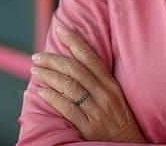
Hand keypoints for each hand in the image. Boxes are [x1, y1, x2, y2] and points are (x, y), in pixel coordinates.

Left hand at [31, 26, 146, 142]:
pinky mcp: (89, 127)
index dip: (74, 41)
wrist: (129, 143)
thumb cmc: (120, 119)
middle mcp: (104, 95)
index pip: (90, 57)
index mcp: (111, 84)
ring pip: (69, 86)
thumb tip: (73, 64)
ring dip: (48, 76)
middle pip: (75, 69)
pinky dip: (52, 98)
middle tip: (37, 56)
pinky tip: (41, 91)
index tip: (61, 30)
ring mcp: (97, 110)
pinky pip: (67, 108)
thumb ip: (98, 81)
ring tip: (36, 71)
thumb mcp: (115, 96)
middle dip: (53, 59)